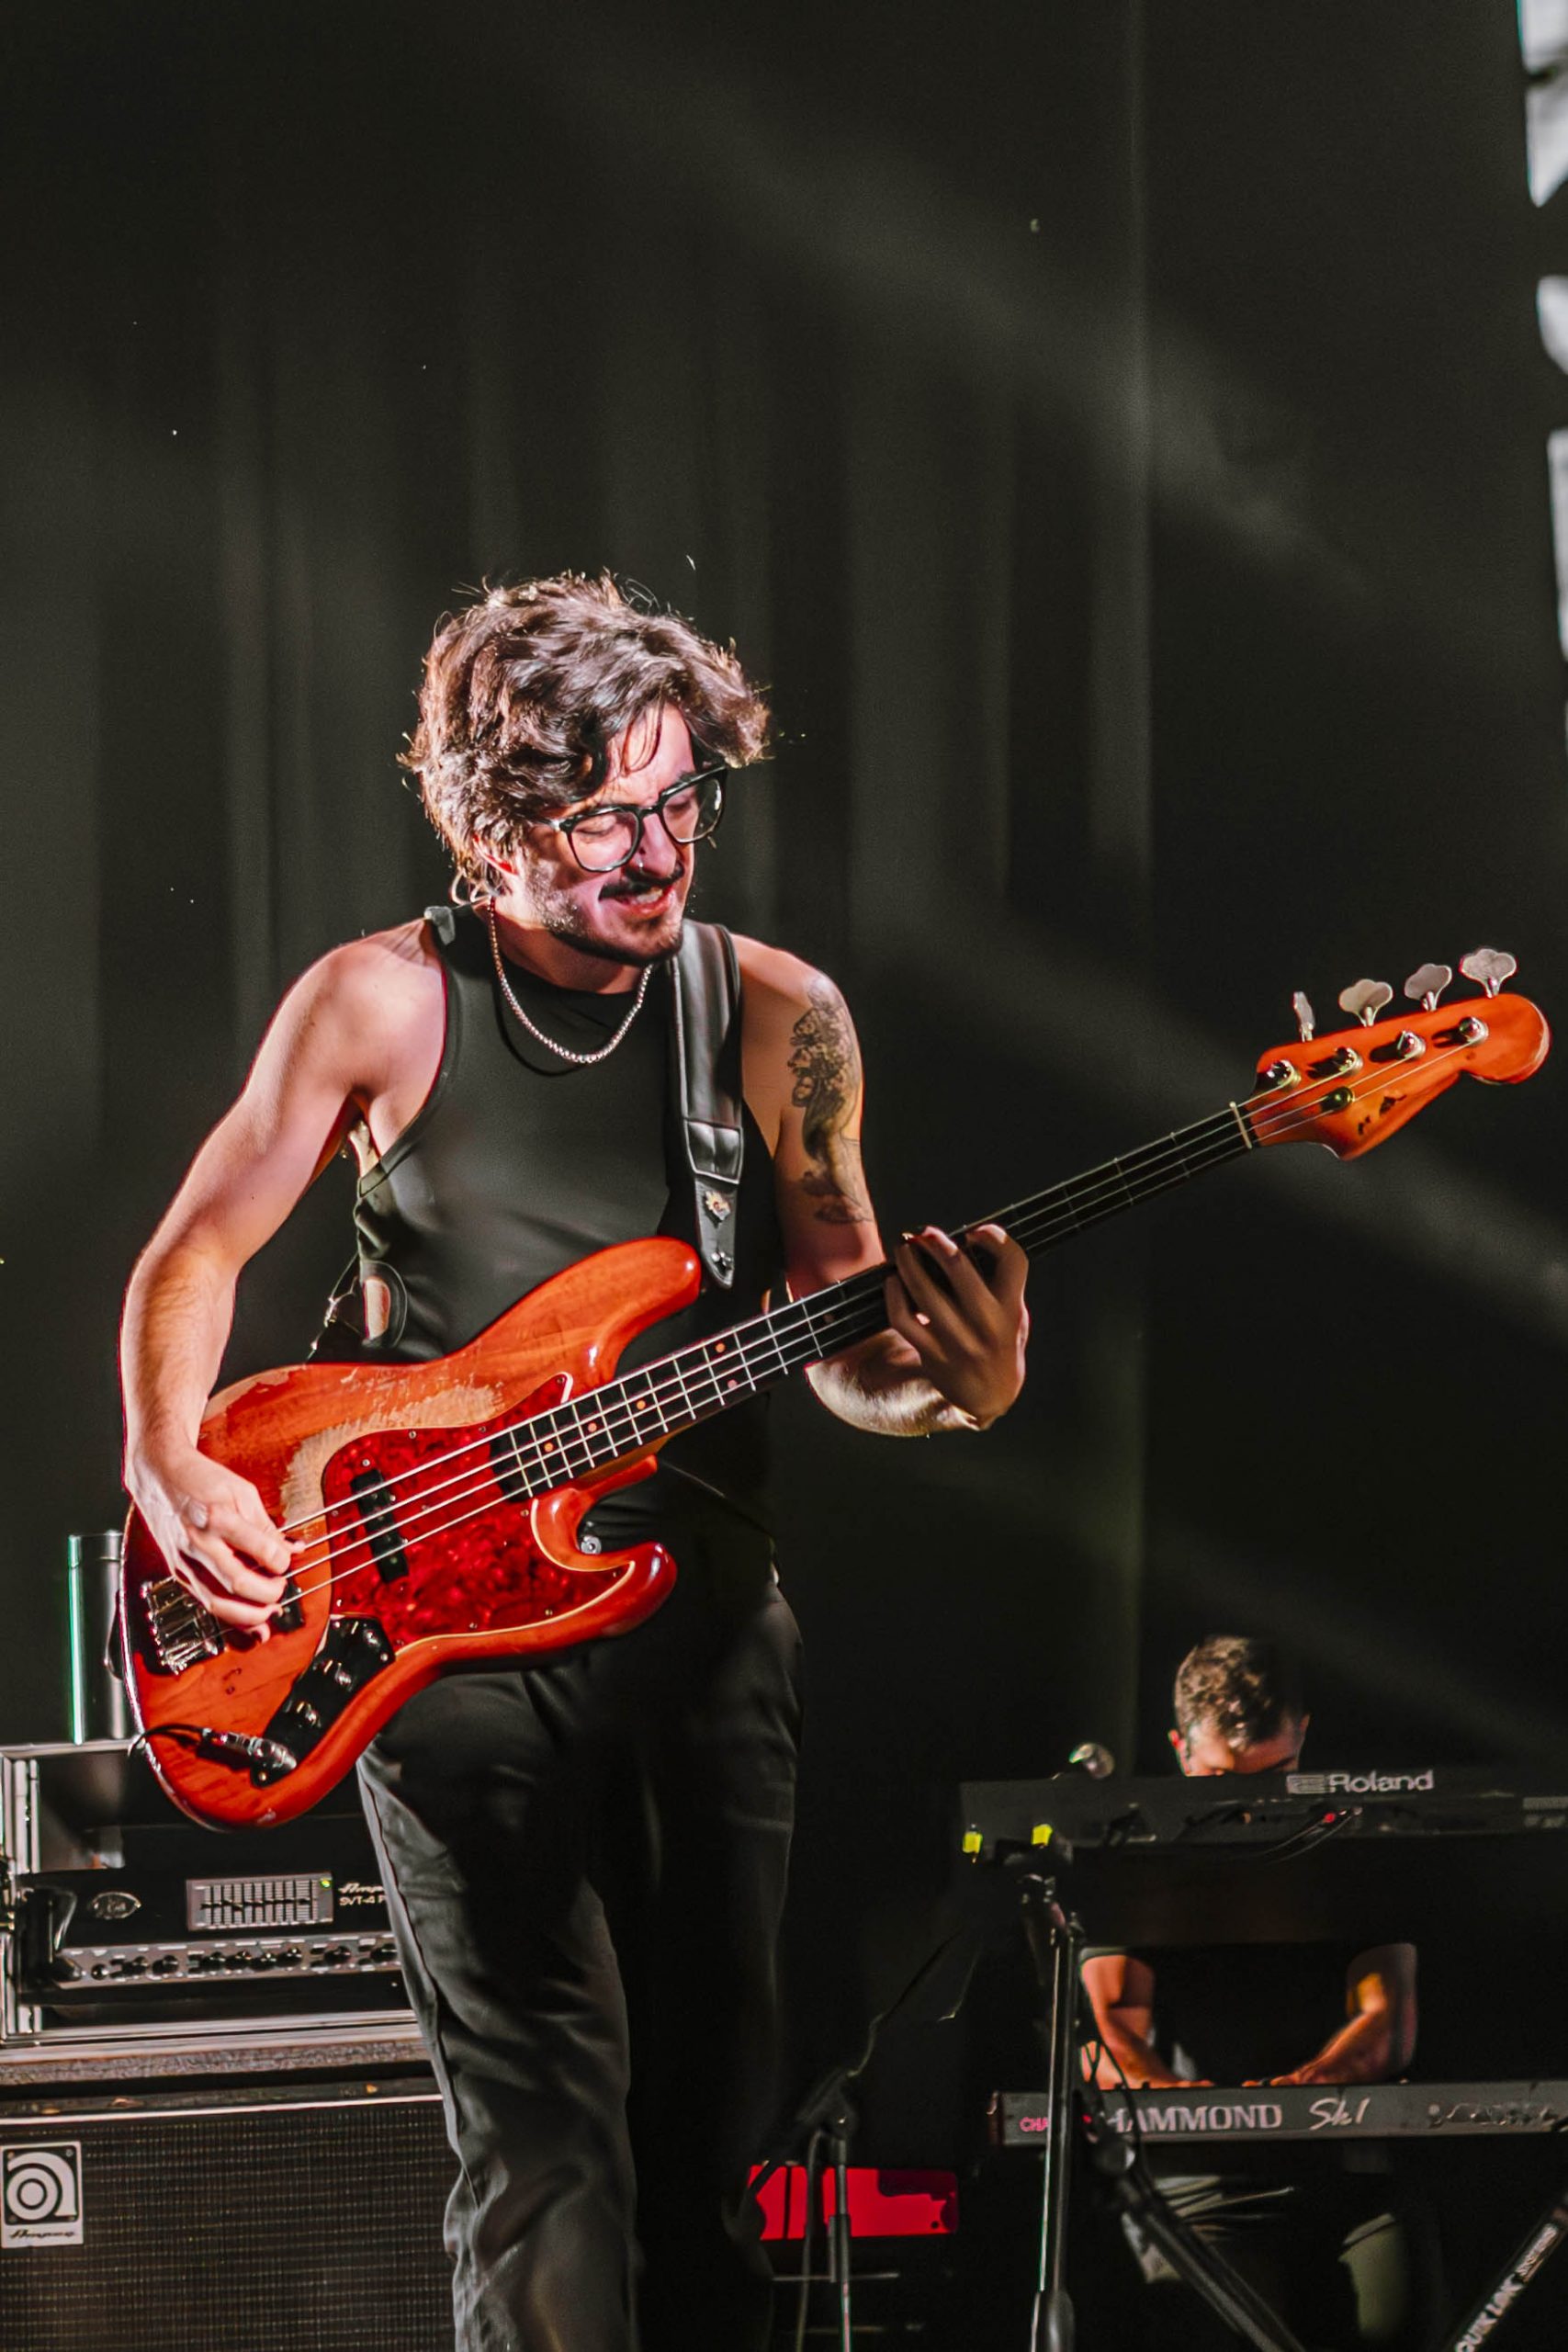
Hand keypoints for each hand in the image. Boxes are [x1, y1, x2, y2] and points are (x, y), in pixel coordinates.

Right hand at [128, 1442, 293, 1632]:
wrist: (159, 1474)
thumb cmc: (200, 1478)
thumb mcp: (241, 1492)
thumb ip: (266, 1525)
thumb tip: (291, 1548)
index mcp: (218, 1517)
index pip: (260, 1550)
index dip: (281, 1562)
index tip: (286, 1561)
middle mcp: (199, 1542)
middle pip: (238, 1583)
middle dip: (268, 1594)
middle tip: (281, 1588)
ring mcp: (184, 1560)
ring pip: (218, 1602)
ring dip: (249, 1615)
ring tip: (270, 1611)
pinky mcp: (177, 1571)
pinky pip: (204, 1602)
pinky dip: (229, 1616)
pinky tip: (248, 1620)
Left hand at [885, 1223, 1028, 1428]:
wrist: (990, 1395)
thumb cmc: (1001, 1342)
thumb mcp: (1015, 1315)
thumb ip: (1001, 1285)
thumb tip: (962, 1242)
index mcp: (1012, 1309)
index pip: (1012, 1260)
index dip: (994, 1237)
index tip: (975, 1232)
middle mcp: (987, 1324)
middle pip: (959, 1268)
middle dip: (937, 1243)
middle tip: (924, 1233)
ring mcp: (957, 1340)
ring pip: (924, 1291)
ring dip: (909, 1263)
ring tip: (904, 1249)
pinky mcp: (932, 1353)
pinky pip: (903, 1319)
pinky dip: (894, 1295)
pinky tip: (894, 1281)